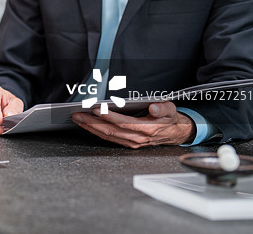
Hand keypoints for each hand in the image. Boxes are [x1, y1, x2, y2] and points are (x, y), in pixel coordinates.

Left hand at [71, 101, 195, 147]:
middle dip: (92, 123)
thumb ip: (163, 109)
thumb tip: (154, 108)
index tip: (97, 110)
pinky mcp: (128, 143)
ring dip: (91, 128)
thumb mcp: (171, 110)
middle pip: (111, 131)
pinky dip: (96, 131)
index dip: (110, 117)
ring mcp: (132, 142)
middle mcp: (138, 138)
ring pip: (108, 136)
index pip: (124, 123)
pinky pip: (109, 138)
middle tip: (78, 115)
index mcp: (147, 129)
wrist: (174, 133)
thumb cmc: (169, 119)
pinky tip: (87, 125)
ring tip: (78, 119)